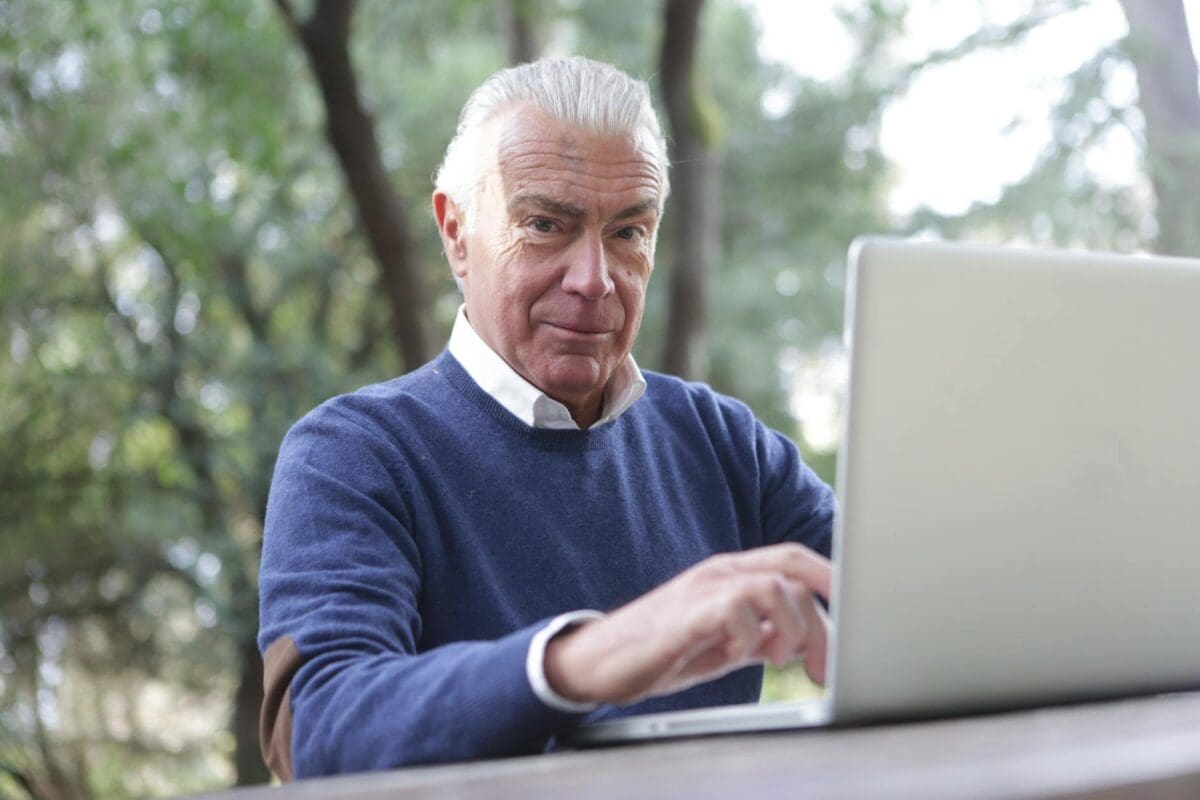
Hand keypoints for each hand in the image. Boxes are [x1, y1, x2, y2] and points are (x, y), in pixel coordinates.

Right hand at [544, 542, 831, 705]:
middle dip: (823, 617)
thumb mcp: (721, 641)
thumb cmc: (660, 649)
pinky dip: (752, 636)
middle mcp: (721, 573)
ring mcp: (703, 589)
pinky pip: (737, 609)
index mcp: (731, 575)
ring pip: (774, 587)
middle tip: (822, 665)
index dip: (831, 579)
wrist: (598, 661)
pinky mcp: (686, 614)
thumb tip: (795, 638)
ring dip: (791, 628)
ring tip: (779, 660)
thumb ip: (758, 632)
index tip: (856, 613)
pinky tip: (739, 655)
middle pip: (793, 571)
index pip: (794, 559)